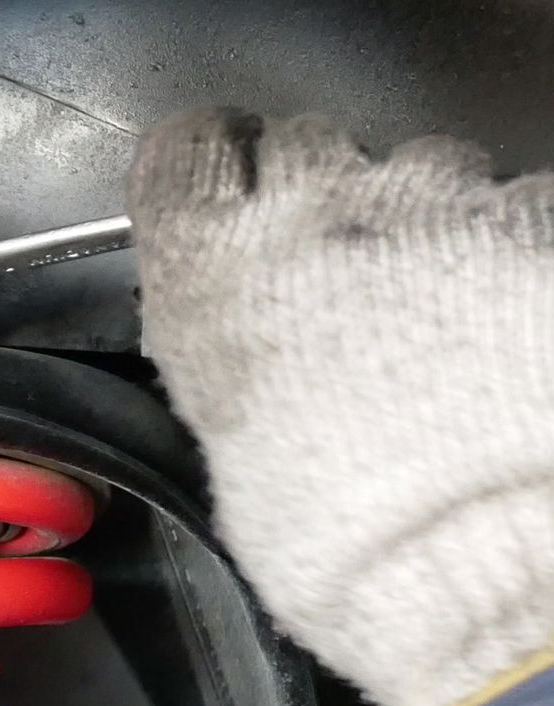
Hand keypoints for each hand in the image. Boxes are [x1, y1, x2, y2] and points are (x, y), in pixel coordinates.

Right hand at [129, 111, 553, 705]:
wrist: (483, 564)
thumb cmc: (343, 541)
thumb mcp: (233, 452)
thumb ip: (232, 361)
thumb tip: (253, 348)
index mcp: (212, 271)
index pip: (186, 153)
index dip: (209, 166)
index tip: (227, 185)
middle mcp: (314, 212)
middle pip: (302, 141)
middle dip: (317, 187)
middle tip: (339, 261)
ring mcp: (437, 207)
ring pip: (422, 162)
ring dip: (422, 214)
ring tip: (444, 299)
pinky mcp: (539, 222)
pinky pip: (519, 200)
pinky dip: (514, 241)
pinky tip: (514, 312)